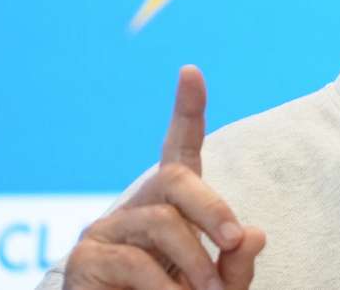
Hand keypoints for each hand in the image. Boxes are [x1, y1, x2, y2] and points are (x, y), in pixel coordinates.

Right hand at [64, 66, 265, 289]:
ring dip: (195, 262)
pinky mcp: (85, 258)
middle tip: (234, 241)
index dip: (186, 111)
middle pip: (175, 178)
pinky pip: (135, 262)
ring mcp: (106, 229)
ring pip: (162, 223)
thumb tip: (254, 233)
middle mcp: (137, 207)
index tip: (190, 72)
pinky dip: (165, 287)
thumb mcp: (218, 286)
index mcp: (172, 206)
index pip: (179, 149)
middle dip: (212, 207)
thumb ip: (237, 263)